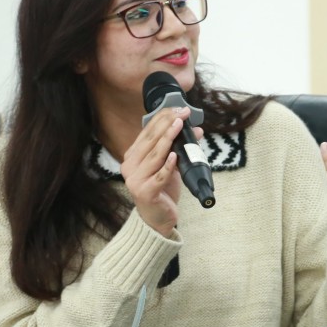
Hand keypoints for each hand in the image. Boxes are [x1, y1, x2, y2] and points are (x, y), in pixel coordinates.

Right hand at [120, 107, 202, 237]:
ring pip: (155, 156)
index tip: (178, 108)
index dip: (162, 118)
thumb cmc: (162, 189)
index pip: (147, 132)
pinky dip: (168, 166)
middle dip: (168, 124)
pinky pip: (159, 176)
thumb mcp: (170, 165)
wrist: (157, 219)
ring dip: (168, 139)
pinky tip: (174, 155)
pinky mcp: (146, 192)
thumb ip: (179, 148)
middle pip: (150, 141)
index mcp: (132, 156)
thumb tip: (197, 131)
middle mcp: (130, 166)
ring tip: (180, 126)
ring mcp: (135, 180)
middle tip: (183, 113)